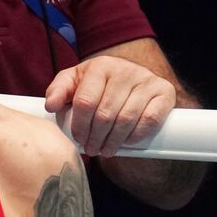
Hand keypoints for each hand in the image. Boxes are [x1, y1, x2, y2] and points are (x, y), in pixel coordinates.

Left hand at [44, 55, 176, 157]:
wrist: (133, 85)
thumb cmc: (99, 87)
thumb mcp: (76, 84)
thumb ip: (59, 91)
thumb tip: (51, 104)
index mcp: (101, 66)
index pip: (85, 102)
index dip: (79, 126)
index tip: (78, 139)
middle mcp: (125, 69)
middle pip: (105, 114)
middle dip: (95, 138)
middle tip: (92, 149)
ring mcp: (147, 79)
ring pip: (126, 120)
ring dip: (114, 142)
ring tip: (106, 150)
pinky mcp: (165, 91)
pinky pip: (149, 120)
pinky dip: (136, 136)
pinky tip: (127, 142)